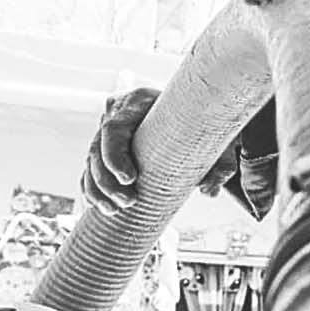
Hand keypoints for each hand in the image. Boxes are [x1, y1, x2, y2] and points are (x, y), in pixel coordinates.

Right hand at [81, 88, 241, 212]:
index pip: (114, 128)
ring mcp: (108, 126)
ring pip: (90, 160)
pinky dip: (92, 188)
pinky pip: (90, 167)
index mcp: (140, 100)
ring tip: (113, 210)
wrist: (197, 108)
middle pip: (97, 147)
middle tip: (128, 202)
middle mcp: (118, 110)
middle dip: (107, 181)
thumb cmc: (206, 122)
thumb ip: (219, 163)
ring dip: (98, 190)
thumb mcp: (217, 138)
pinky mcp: (106, 143)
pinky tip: (97, 206)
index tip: (130, 180)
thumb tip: (208, 191)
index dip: (115, 156)